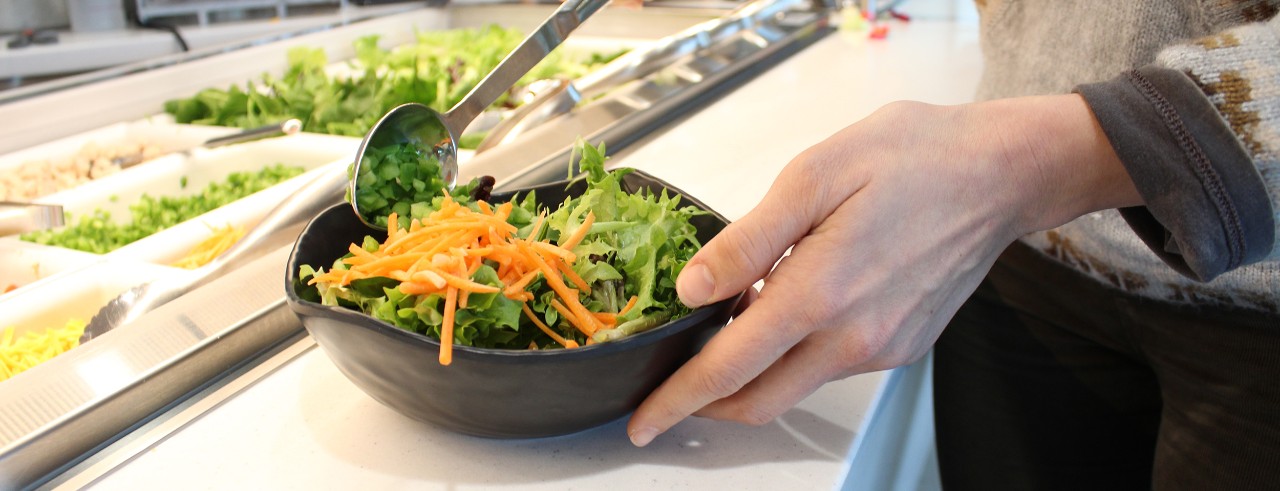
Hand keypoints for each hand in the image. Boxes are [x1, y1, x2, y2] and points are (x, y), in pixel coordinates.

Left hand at [627, 94, 1139, 445]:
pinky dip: (796, 356)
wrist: (1001, 172)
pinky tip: (790, 310)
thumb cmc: (913, 157)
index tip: (643, 423)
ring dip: (752, 376)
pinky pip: (833, 368)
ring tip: (729, 330)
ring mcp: (882, 348)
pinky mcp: (903, 347)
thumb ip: (748, 239)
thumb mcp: (814, 174)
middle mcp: (852, 337)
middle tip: (669, 395)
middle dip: (705, 408)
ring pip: (795, 387)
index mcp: (819, 292)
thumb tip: (694, 287)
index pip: (727, 369)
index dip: (677, 401)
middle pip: (758, 400)